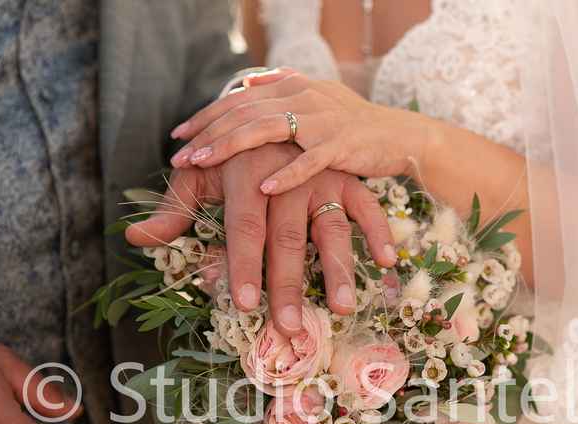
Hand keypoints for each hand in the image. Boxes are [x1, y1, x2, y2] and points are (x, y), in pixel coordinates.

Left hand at [126, 144, 394, 334]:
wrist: (276, 105)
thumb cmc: (233, 152)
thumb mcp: (201, 174)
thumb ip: (172, 208)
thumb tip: (135, 239)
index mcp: (243, 172)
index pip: (243, 228)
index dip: (244, 267)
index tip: (247, 307)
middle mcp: (284, 174)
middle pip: (286, 237)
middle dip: (287, 285)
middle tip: (289, 326)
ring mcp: (319, 174)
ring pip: (329, 227)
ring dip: (338, 269)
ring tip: (342, 308)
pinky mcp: (346, 174)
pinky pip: (366, 205)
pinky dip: (377, 232)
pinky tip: (387, 263)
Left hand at [168, 69, 431, 194]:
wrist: (399, 134)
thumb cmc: (352, 123)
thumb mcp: (315, 98)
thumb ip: (281, 88)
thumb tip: (247, 82)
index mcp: (292, 88)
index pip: (238, 99)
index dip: (206, 116)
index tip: (178, 135)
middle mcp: (302, 98)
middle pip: (243, 113)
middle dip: (207, 134)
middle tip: (179, 156)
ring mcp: (321, 121)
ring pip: (266, 130)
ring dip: (230, 146)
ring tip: (203, 163)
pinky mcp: (341, 146)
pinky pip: (308, 161)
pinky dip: (286, 174)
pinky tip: (263, 186)